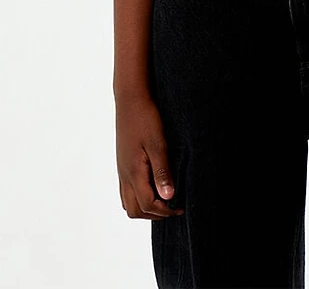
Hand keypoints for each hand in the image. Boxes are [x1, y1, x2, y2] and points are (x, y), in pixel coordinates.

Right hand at [115, 93, 184, 219]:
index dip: (165, 211)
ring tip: (164, 200)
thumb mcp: (158, 144)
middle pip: (135, 210)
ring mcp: (121, 170)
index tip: (181, 207)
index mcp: (134, 172)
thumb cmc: (146, 118)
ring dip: (145, 207)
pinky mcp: (122, 163)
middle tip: (173, 207)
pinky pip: (125, 191)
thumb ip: (162, 172)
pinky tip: (152, 186)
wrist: (131, 99)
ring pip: (128, 202)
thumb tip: (169, 197)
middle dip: (154, 214)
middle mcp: (125, 175)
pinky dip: (138, 197)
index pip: (147, 205)